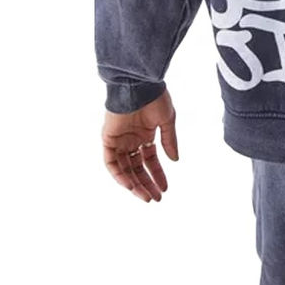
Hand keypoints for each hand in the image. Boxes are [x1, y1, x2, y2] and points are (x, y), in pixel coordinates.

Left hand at [101, 87, 178, 201]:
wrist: (139, 85)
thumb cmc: (155, 98)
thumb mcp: (167, 121)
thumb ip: (169, 141)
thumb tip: (175, 161)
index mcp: (145, 134)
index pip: (150, 159)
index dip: (158, 174)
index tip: (166, 188)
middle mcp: (131, 139)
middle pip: (137, 168)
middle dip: (146, 184)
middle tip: (156, 198)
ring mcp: (119, 140)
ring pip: (125, 169)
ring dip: (134, 184)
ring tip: (146, 197)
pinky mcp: (108, 139)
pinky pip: (111, 162)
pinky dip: (119, 175)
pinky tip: (130, 185)